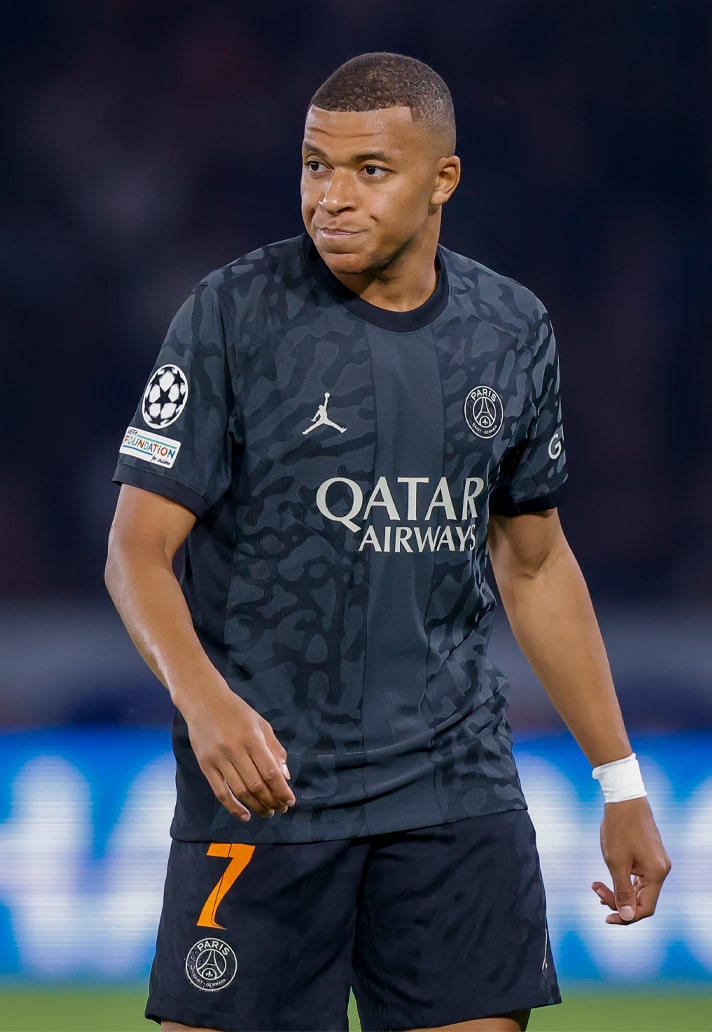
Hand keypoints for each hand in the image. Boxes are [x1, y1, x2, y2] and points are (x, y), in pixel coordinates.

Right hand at [181, 678, 295, 821]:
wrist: (203, 701)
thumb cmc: (237, 711)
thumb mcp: (261, 724)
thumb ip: (275, 749)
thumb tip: (285, 777)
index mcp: (252, 738)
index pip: (270, 771)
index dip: (281, 790)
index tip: (290, 801)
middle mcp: (235, 749)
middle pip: (256, 785)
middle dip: (271, 801)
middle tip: (280, 809)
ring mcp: (218, 759)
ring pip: (239, 791)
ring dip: (256, 806)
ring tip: (267, 812)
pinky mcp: (205, 765)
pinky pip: (220, 792)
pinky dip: (233, 807)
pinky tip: (245, 815)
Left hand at [592, 796, 670, 923]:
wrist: (624, 798)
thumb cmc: (619, 828)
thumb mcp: (616, 862)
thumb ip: (622, 892)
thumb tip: (627, 917)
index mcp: (656, 874)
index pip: (645, 908)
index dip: (626, 917)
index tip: (606, 917)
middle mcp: (661, 870)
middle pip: (642, 899)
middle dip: (618, 901)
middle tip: (596, 890)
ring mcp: (656, 862)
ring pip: (639, 888)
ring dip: (619, 891)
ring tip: (598, 887)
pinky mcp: (650, 855)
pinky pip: (638, 877)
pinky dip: (624, 880)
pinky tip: (609, 879)